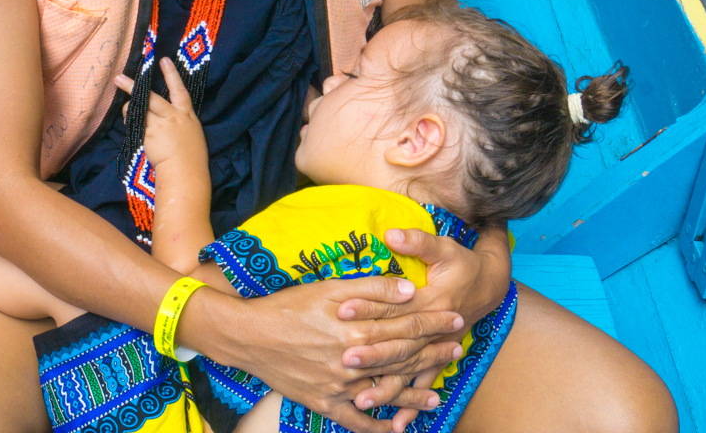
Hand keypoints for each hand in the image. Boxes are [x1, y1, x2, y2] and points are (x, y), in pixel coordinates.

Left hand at [114, 60, 206, 177]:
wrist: (185, 172)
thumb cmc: (192, 155)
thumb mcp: (192, 132)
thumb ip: (179, 120)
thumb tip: (166, 114)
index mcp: (186, 114)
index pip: (179, 90)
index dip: (171, 74)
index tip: (163, 60)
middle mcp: (172, 116)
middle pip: (150, 97)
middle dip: (133, 86)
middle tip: (118, 77)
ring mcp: (159, 125)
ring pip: (138, 110)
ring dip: (129, 108)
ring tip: (127, 108)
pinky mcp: (148, 135)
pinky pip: (134, 123)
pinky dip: (130, 121)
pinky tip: (130, 123)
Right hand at [179, 276, 463, 421]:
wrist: (248, 336)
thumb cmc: (288, 306)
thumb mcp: (328, 288)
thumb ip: (371, 289)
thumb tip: (410, 290)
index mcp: (357, 330)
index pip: (407, 327)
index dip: (434, 323)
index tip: (456, 319)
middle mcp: (353, 361)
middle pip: (403, 358)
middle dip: (433, 354)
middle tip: (457, 351)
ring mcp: (340, 386)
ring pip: (387, 391)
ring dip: (414, 393)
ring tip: (438, 395)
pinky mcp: (325, 403)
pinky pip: (358, 421)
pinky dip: (379, 427)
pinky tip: (398, 429)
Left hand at [332, 226, 507, 410]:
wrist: (491, 284)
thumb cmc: (462, 264)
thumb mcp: (443, 248)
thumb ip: (417, 241)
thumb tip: (390, 234)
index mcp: (431, 301)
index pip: (394, 306)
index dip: (367, 306)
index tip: (340, 310)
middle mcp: (433, 330)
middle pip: (398, 345)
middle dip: (371, 355)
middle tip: (343, 361)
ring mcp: (436, 348)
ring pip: (409, 372)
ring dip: (387, 388)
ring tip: (360, 401)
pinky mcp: (437, 358)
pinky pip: (422, 385)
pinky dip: (412, 404)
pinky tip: (397, 423)